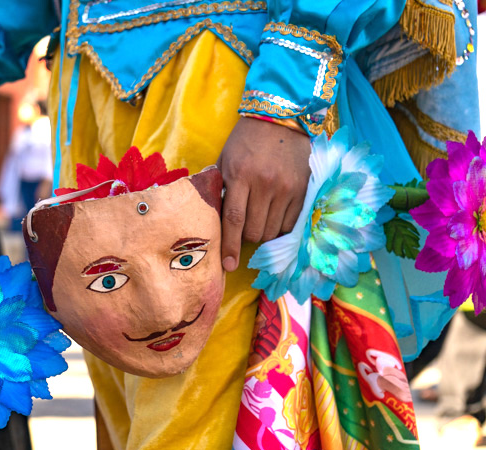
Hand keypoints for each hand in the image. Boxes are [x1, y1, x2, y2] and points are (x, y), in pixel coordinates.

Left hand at [217, 117, 310, 271]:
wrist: (280, 119)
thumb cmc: (245, 140)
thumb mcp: (225, 160)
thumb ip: (218, 188)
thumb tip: (211, 219)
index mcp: (240, 175)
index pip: (233, 220)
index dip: (229, 246)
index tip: (228, 265)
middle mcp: (265, 184)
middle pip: (254, 230)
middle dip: (245, 237)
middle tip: (242, 229)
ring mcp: (287, 188)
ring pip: (272, 231)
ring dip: (262, 233)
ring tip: (258, 221)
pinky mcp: (303, 189)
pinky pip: (290, 223)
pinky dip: (279, 228)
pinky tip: (273, 218)